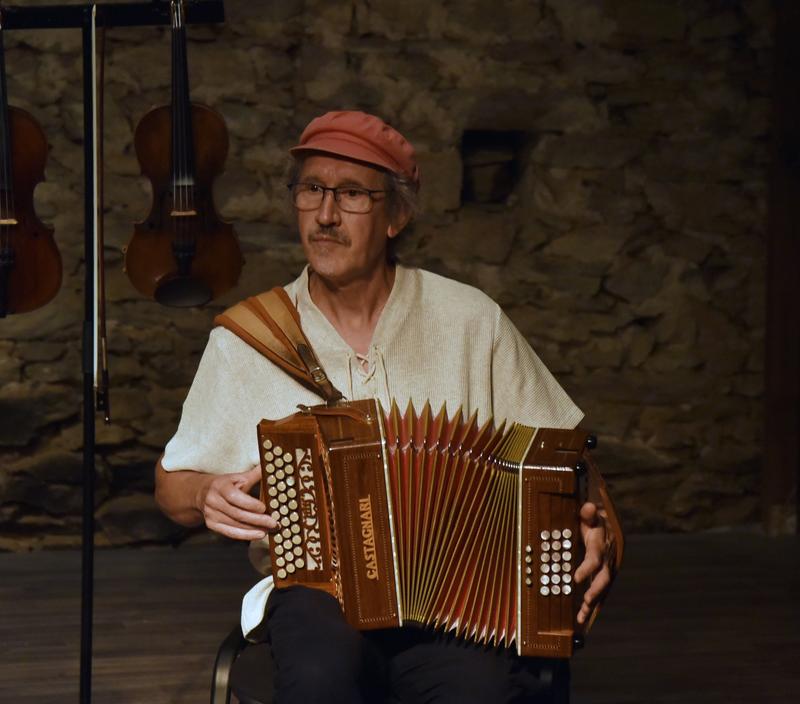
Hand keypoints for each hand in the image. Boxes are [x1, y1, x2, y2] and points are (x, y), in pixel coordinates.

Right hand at [195, 466, 277, 540]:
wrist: (203, 493)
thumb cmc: (226, 484)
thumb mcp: (238, 477)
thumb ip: (255, 474)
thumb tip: (270, 465)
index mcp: (220, 486)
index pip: (234, 497)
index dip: (250, 504)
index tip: (264, 508)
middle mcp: (213, 501)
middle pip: (237, 514)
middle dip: (257, 520)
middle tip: (273, 522)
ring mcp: (211, 514)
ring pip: (235, 525)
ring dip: (253, 529)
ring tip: (269, 529)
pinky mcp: (212, 525)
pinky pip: (230, 533)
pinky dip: (245, 535)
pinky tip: (258, 534)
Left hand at [573, 501, 611, 624]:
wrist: (607, 526)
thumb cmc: (594, 520)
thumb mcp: (591, 514)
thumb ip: (588, 513)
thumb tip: (588, 507)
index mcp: (601, 546)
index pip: (594, 559)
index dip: (586, 569)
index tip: (575, 578)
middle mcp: (606, 560)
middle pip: (603, 579)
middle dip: (595, 591)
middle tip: (586, 601)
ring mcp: (605, 570)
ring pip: (601, 590)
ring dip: (592, 604)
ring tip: (581, 618)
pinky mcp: (602, 576)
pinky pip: (598, 592)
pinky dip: (591, 605)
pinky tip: (583, 617)